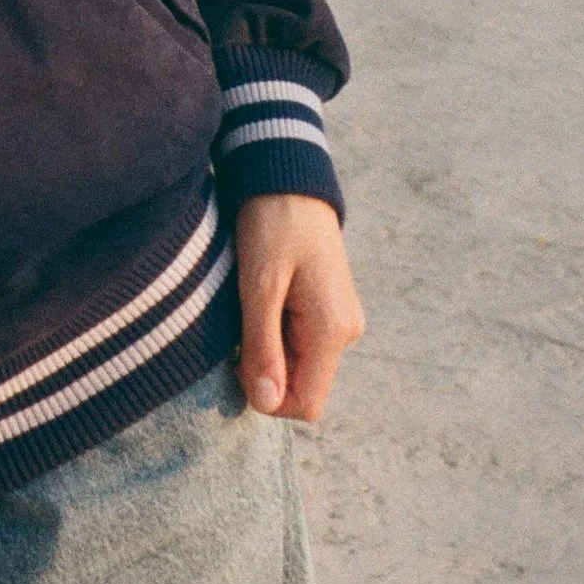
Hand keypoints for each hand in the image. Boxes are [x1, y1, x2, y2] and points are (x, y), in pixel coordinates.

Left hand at [234, 193, 363, 423]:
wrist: (288, 179)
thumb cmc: (271, 225)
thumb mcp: (258, 285)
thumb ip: (263, 346)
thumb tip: (267, 403)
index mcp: (333, 330)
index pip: (306, 404)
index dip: (267, 396)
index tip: (237, 359)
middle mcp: (346, 331)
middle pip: (302, 386)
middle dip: (266, 370)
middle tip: (241, 325)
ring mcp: (341, 320)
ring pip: (300, 366)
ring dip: (269, 350)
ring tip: (253, 306)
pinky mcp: (330, 309)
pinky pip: (302, 344)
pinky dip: (276, 334)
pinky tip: (264, 300)